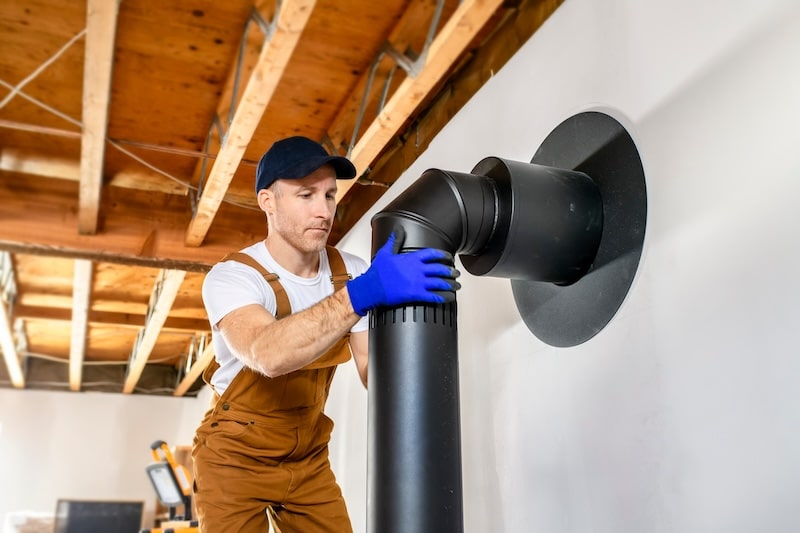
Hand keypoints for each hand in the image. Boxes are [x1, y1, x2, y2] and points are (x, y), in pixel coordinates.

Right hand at [346, 228, 460, 315]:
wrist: (372, 287)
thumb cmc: (378, 272)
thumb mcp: (386, 252)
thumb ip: (395, 240)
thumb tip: (398, 230)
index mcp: (412, 259)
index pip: (432, 254)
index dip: (443, 255)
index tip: (449, 258)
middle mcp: (417, 270)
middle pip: (440, 268)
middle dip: (450, 271)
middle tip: (456, 273)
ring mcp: (418, 282)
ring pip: (440, 282)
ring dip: (451, 284)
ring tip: (457, 285)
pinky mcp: (416, 294)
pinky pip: (434, 296)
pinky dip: (444, 297)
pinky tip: (450, 297)